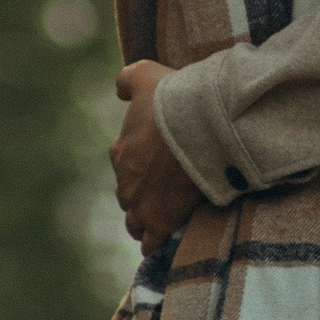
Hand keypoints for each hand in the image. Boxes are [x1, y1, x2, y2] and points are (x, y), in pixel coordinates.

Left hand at [111, 59, 206, 244]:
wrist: (199, 123)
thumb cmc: (172, 97)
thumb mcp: (143, 74)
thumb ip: (127, 80)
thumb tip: (120, 90)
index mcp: (121, 152)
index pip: (122, 165)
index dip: (137, 165)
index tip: (153, 164)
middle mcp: (126, 181)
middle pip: (127, 196)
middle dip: (138, 196)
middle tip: (155, 195)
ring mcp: (143, 204)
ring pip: (135, 222)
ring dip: (141, 222)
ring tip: (151, 225)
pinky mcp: (163, 219)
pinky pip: (152, 240)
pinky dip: (153, 242)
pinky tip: (155, 244)